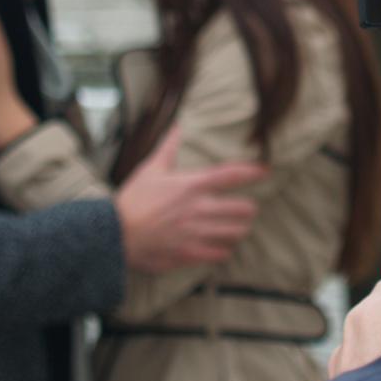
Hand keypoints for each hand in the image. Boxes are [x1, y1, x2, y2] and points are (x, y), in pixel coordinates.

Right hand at [114, 124, 267, 272]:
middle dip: (248, 209)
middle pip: (243, 209)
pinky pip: (220, 254)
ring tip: (238, 228)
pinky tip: (222, 247)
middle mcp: (199, 209)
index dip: (252, 172)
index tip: (265, 171)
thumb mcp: (151, 169)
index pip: (231, 175)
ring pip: (236, 232)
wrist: (114, 235)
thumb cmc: (132, 200)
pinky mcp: (190, 253)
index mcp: (192, 185)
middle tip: (247, 209)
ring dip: (239, 229)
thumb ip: (168, 148)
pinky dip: (224, 249)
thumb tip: (176, 126)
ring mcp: (197, 233)